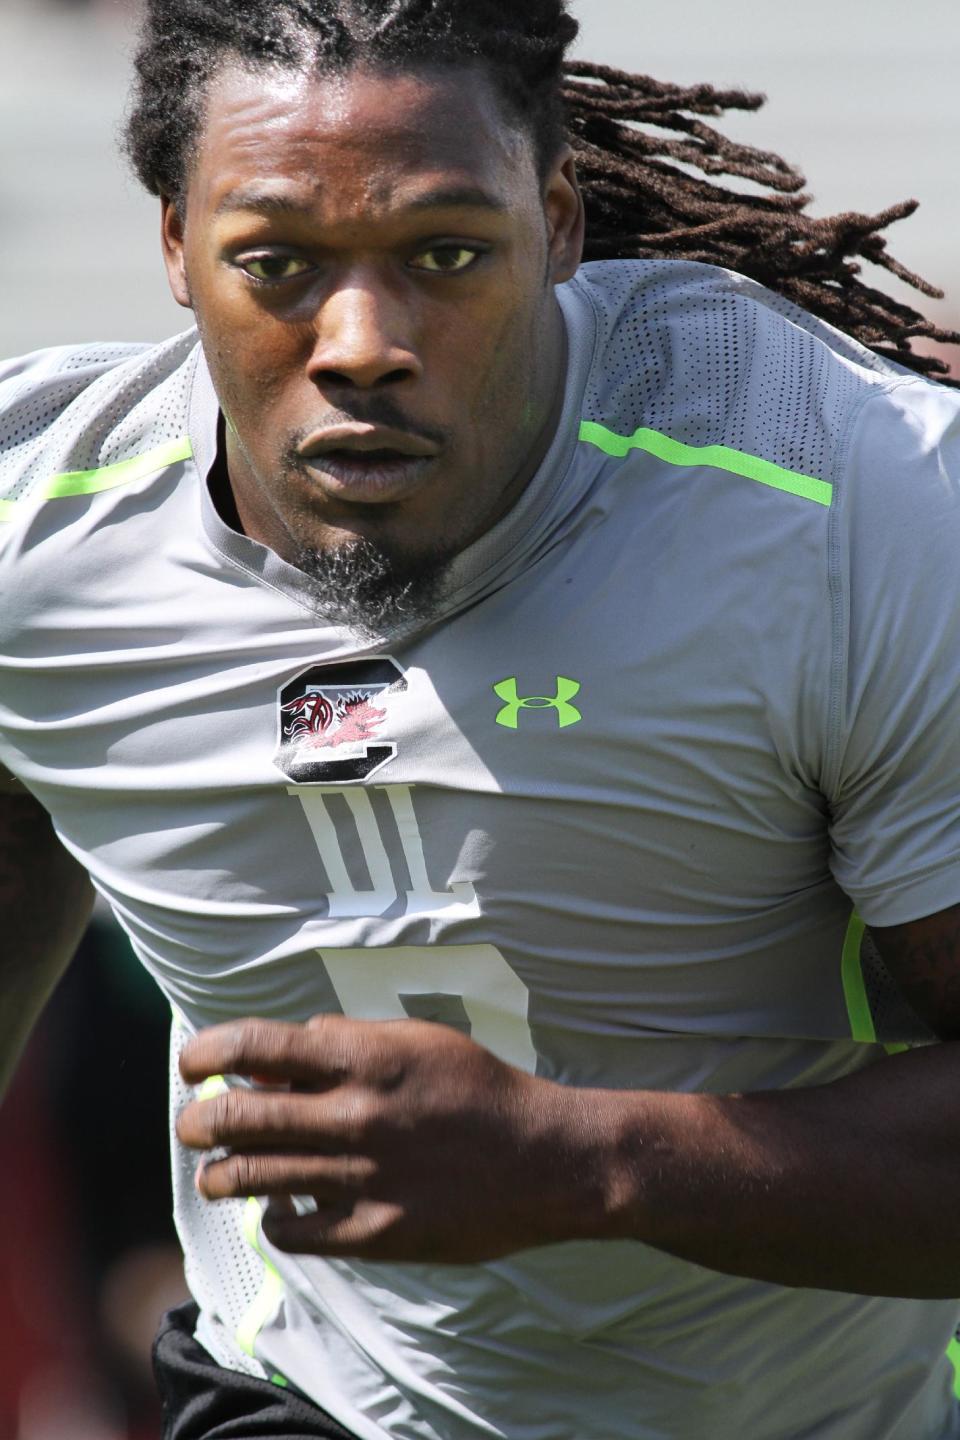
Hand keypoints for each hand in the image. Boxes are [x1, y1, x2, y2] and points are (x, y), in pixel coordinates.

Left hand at [177, 1015, 615, 1261]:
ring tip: (215, 1173)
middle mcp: (357, 1114)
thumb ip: (346, 1041)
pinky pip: (296, 1230)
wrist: (546, 1160)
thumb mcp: (418, 1040)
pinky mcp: (377, 1233)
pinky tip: (274, 1211)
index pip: (258, 1044)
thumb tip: (277, 1053)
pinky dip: (273, 1219)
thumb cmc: (479, 1089)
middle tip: (191, 1124)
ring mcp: (364, 1176)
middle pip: (242, 1114)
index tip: (191, 1061)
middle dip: (199, 1120)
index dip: (209, 1051)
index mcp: (366, 1056)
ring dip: (220, 1174)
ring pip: (256, 1176)